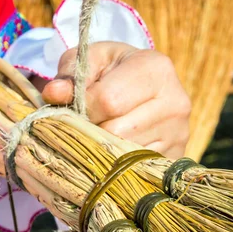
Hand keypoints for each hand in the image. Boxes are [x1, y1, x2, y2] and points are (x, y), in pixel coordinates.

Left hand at [41, 41, 190, 159]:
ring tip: (100, 134)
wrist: (143, 86)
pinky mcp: (176, 157)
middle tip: (86, 123)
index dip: (83, 108)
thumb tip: (53, 94)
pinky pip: (136, 170)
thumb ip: (70, 75)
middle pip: (116, 131)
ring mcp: (179, 134)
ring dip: (103, 150)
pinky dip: (118, 164)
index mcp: (156, 69)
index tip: (75, 107)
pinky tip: (114, 149)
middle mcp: (176, 102)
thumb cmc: (112, 71)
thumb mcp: (90, 61)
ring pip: (125, 156)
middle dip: (92, 130)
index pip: (108, 100)